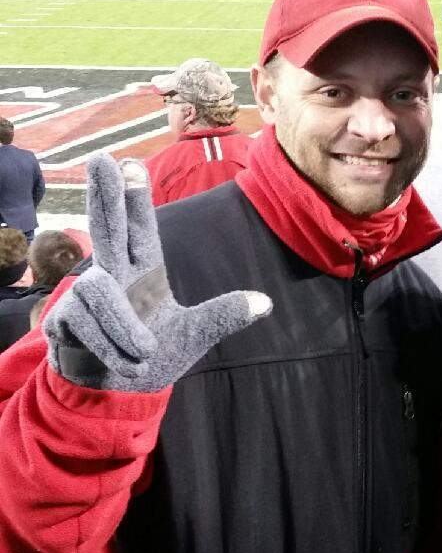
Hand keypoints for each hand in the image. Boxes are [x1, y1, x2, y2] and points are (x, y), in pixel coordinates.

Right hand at [43, 154, 270, 391]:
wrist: (117, 394)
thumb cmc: (150, 356)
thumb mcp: (194, 335)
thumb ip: (223, 316)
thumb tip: (266, 303)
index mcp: (142, 271)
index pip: (139, 229)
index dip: (135, 199)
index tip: (131, 163)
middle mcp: (113, 275)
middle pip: (105, 227)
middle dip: (104, 195)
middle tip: (100, 158)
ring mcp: (85, 295)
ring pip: (99, 291)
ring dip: (123, 326)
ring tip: (143, 352)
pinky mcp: (64, 318)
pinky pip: (85, 321)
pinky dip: (111, 345)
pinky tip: (124, 362)